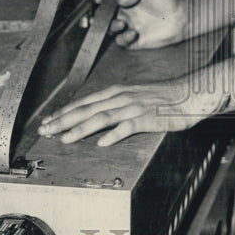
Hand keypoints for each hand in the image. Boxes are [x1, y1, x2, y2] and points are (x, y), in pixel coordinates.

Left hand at [38, 77, 227, 146]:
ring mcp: (134, 106)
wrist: (189, 94)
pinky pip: (127, 127)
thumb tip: (97, 114)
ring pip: (101, 117)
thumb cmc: (163, 98)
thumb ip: (116, 104)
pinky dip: (113, 135)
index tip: (48, 122)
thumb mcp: (135, 95)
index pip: (84, 102)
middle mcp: (122, 97)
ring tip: (65, 138)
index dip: (65, 112)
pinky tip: (101, 143)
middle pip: (87, 109)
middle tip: (46, 131)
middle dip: (64, 121)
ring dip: (80, 128)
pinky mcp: (147, 117)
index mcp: (117, 91)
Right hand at [108, 0, 186, 49]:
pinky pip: (120, 40)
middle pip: (103, 14)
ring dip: (111, 26)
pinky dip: (123, 37)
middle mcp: (123, 12)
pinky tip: (133, 33)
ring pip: (109, 28)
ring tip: (122, 23)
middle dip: (99, 15)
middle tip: (102, 15)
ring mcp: (127, 26)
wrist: (179, 18)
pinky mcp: (132, 40)